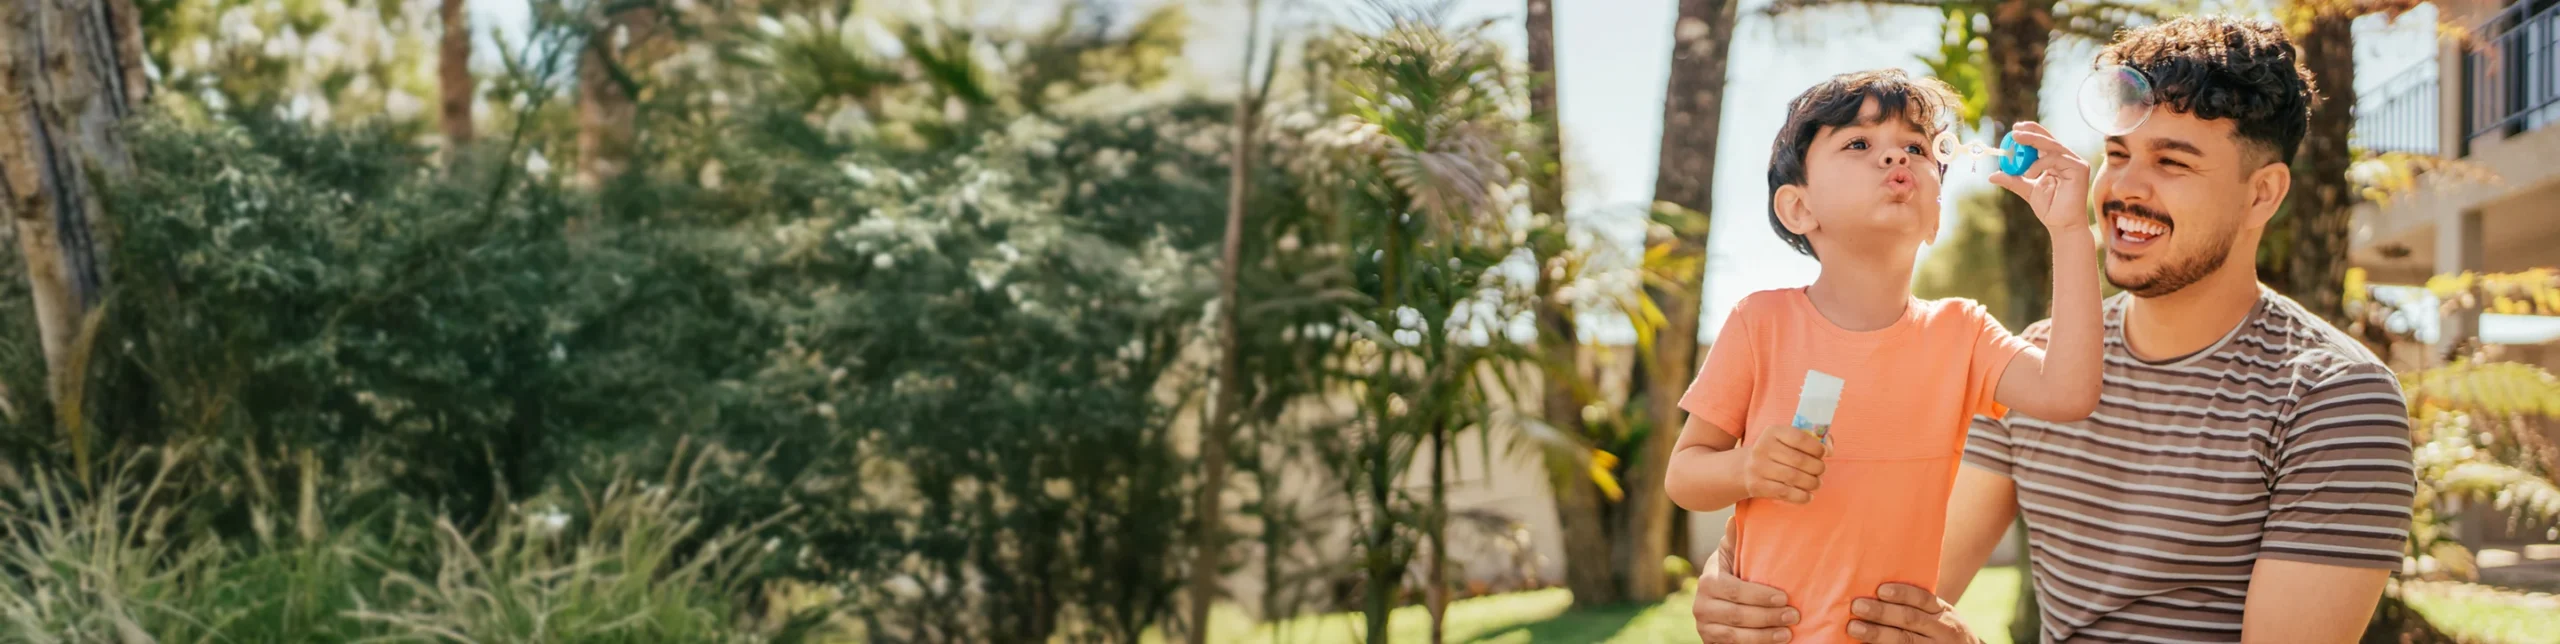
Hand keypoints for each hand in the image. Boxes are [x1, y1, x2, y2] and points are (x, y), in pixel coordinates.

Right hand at [1692, 549, 1799, 642]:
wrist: (1715, 603)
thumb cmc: (1732, 574)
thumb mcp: (1731, 556)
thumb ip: (1735, 540)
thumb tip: (1734, 518)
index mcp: (1707, 581)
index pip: (1734, 591)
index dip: (1759, 596)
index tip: (1784, 597)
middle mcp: (1701, 606)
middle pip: (1737, 615)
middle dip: (1768, 617)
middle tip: (1794, 616)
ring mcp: (1705, 627)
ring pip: (1735, 636)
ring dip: (1764, 636)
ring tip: (1788, 633)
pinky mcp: (1710, 643)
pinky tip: (1776, 643)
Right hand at [1734, 425, 1827, 503]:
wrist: (1742, 469)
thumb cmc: (1774, 453)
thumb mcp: (1785, 440)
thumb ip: (1810, 439)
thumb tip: (1829, 448)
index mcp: (1772, 432)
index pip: (1800, 438)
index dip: (1817, 448)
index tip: (1824, 453)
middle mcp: (1763, 448)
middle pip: (1800, 460)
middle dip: (1818, 468)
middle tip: (1820, 471)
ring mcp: (1758, 468)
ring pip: (1794, 478)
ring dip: (1812, 483)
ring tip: (1816, 483)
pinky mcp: (1757, 486)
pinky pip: (1785, 493)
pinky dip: (1802, 496)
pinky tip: (1807, 495)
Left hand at [1847, 583, 1977, 643]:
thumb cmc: (1943, 632)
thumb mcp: (1941, 616)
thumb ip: (1919, 607)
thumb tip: (1876, 592)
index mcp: (1944, 612)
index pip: (1923, 599)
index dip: (1902, 593)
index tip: (1880, 590)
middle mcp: (1942, 630)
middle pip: (1910, 620)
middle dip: (1882, 612)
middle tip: (1857, 606)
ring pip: (1904, 641)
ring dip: (1877, 634)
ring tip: (1854, 628)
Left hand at [1987, 122, 2091, 233]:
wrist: (2062, 225)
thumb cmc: (2049, 208)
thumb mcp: (2026, 190)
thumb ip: (2012, 180)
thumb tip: (1991, 176)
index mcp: (2056, 161)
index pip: (2044, 142)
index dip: (2031, 133)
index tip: (2014, 130)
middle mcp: (2067, 159)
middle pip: (2049, 140)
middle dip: (2031, 133)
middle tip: (2014, 131)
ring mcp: (2075, 162)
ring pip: (2052, 146)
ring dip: (2033, 145)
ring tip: (2016, 156)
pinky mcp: (2079, 168)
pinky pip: (2056, 158)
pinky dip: (2040, 163)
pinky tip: (2029, 174)